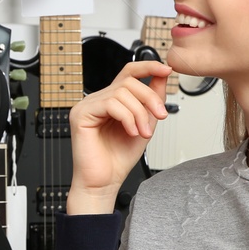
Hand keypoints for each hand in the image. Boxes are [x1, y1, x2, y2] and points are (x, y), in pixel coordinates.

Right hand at [68, 60, 171, 214]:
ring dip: (139, 113)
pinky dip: (127, 118)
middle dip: (150, 98)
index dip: (148, 67)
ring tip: (142, 133)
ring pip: (121, 92)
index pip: (128, 73)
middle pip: (129, 82)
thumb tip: (162, 77)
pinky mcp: (81, 114)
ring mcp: (87, 106)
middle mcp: (98, 100)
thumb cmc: (118, 159)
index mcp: (111, 101)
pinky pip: (110, 104)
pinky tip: (130, 132)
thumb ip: (151, 101)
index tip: (167, 70)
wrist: (103, 182)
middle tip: (160, 117)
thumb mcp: (145, 125)